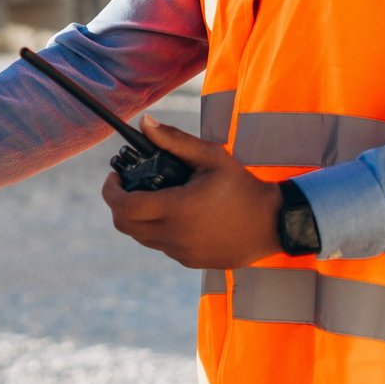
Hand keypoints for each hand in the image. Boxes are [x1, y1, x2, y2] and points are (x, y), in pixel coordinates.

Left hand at [102, 115, 283, 268]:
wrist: (273, 223)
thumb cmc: (242, 186)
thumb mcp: (211, 157)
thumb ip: (175, 141)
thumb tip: (144, 123)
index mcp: (176, 209)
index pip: (124, 206)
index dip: (111, 191)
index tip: (114, 177)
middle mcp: (175, 235)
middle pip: (125, 225)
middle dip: (119, 204)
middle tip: (127, 186)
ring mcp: (182, 252)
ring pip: (141, 237)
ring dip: (137, 218)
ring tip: (151, 197)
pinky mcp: (190, 261)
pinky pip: (161, 246)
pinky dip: (157, 231)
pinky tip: (173, 215)